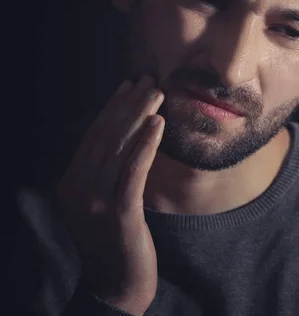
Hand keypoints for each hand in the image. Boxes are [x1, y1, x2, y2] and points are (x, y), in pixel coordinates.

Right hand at [56, 75, 164, 315]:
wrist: (115, 287)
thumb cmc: (114, 242)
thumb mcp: (101, 204)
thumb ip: (105, 174)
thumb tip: (127, 136)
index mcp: (70, 184)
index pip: (92, 137)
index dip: (112, 108)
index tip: (129, 86)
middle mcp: (77, 189)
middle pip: (105, 136)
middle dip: (128, 105)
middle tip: (149, 80)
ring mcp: (95, 202)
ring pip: (118, 148)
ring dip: (139, 116)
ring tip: (157, 93)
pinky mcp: (120, 213)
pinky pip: (133, 171)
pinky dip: (146, 144)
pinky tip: (158, 124)